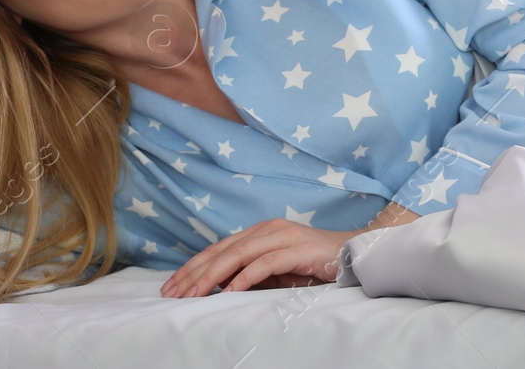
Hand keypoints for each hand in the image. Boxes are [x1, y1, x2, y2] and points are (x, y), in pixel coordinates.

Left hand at [159, 218, 352, 296]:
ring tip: (193, 295)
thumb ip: (252, 274)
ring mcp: (281, 236)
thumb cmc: (314, 266)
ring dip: (211, 277)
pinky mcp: (296, 249)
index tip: (172, 286)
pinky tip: (229, 292)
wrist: (352, 255)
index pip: (218, 249)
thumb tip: (221, 288)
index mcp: (259, 232)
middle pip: (221, 251)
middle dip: (194, 273)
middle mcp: (266, 229)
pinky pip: (263, 264)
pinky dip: (243, 278)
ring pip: (237, 255)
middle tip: (173, 293)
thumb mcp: (276, 272)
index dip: (193, 267)